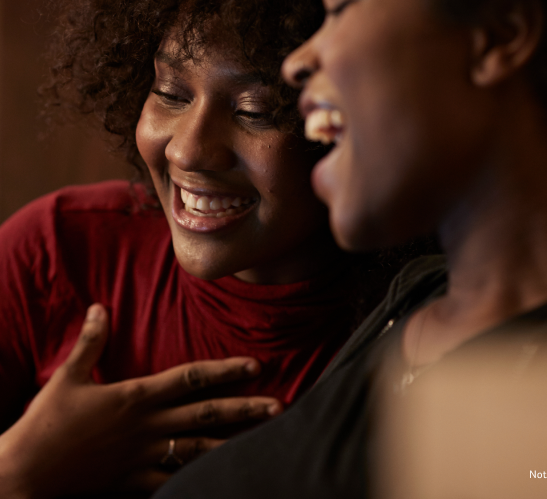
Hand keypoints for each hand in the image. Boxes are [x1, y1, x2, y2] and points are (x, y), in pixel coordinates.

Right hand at [0, 304, 281, 497]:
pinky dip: (199, 480)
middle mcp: (148, 426)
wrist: (25, 475)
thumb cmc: (46, 423)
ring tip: (263, 440)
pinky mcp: (135, 482)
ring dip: (234, 442)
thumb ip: (91, 341)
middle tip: (279, 406)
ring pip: (200, 449)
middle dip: (245, 409)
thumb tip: (101, 306)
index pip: (191, 377)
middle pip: (206, 414)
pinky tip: (223, 478)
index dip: (224, 370)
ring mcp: (144, 456)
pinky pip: (175, 482)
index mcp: (137, 396)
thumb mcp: (67, 376)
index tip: (255, 365)